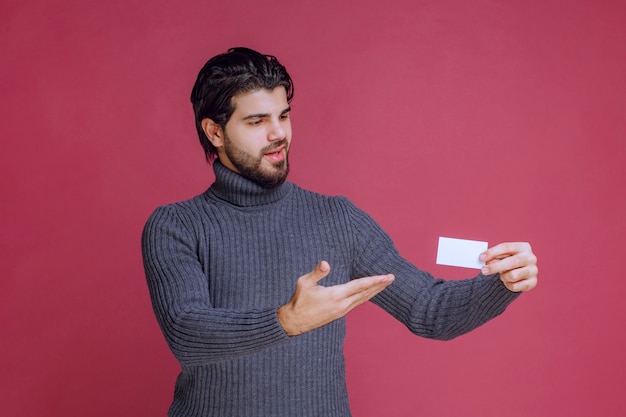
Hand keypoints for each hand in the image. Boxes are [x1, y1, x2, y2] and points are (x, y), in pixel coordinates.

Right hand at [277, 261, 394, 335]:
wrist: (295, 322)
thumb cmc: (298, 300)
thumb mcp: (304, 283)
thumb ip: (317, 273)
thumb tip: (325, 263)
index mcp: (336, 295)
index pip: (360, 286)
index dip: (374, 280)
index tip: (386, 276)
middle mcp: (342, 304)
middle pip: (366, 293)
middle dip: (380, 285)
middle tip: (392, 277)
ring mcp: (342, 310)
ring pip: (363, 299)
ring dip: (375, 291)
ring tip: (385, 283)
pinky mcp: (339, 313)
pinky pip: (357, 303)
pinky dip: (366, 296)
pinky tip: (370, 293)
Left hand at [480, 242, 537, 291]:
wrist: (521, 274)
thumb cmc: (509, 261)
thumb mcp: (502, 257)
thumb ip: (494, 257)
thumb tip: (485, 260)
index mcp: (523, 247)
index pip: (505, 247)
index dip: (492, 252)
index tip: (481, 258)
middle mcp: (531, 258)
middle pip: (511, 262)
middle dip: (495, 267)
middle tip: (483, 270)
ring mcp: (533, 270)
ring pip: (512, 276)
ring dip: (503, 277)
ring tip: (502, 275)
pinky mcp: (533, 282)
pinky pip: (515, 286)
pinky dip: (508, 285)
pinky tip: (509, 281)